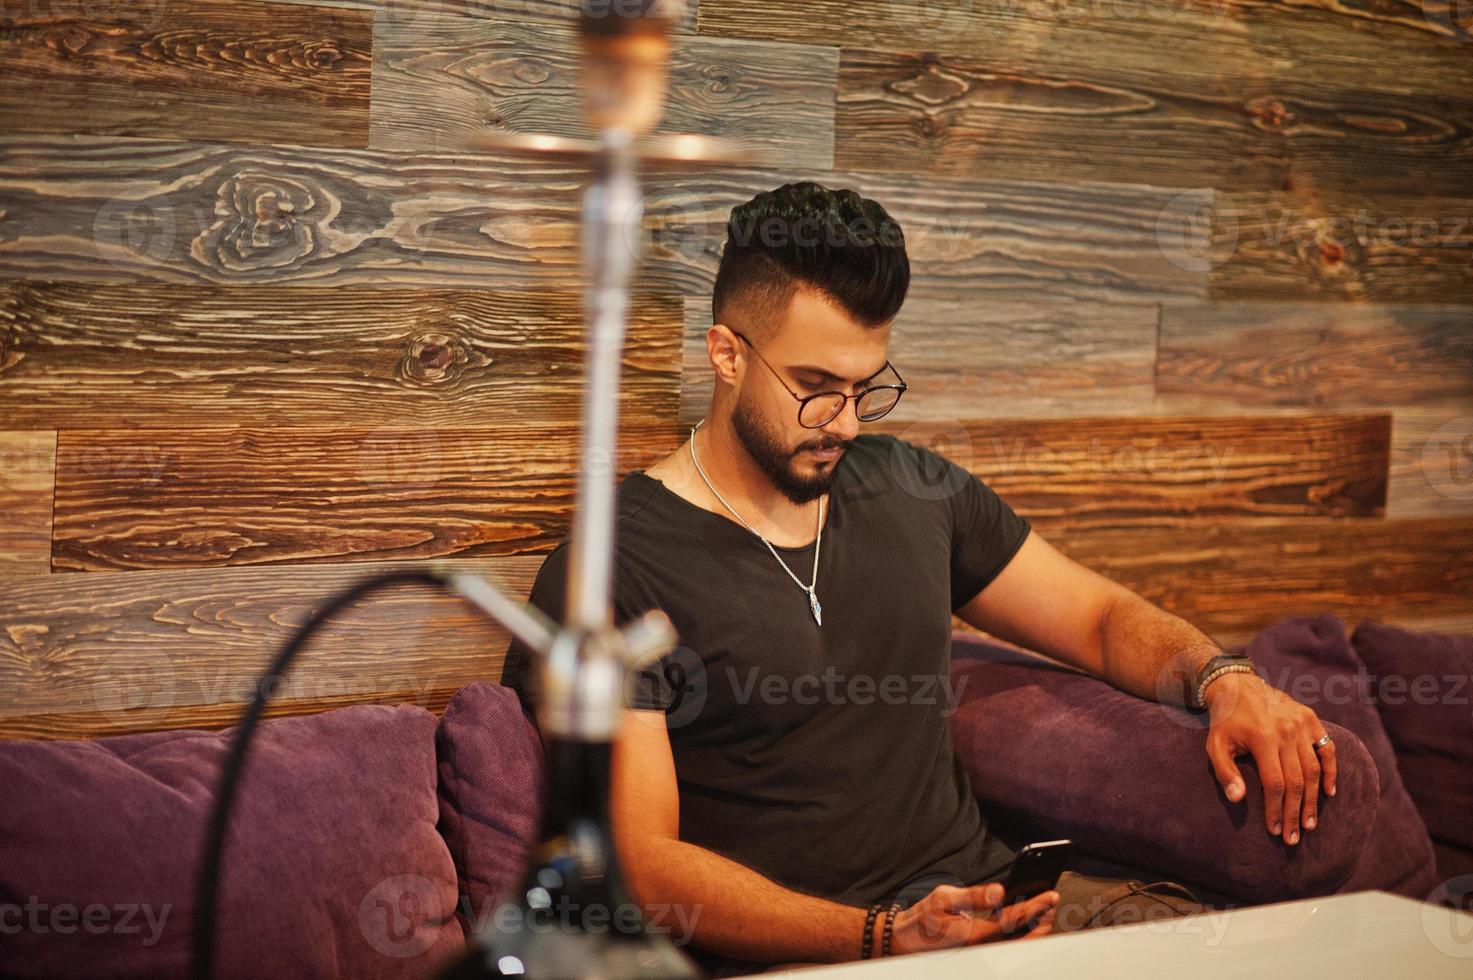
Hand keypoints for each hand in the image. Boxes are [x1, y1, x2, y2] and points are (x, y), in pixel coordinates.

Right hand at [888, 883, 1057, 954]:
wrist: (906, 942)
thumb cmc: (923, 918)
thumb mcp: (943, 898)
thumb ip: (973, 895)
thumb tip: (1000, 891)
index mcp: (975, 933)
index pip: (1014, 919)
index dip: (1035, 906)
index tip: (1050, 895)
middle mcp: (983, 948)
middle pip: (1024, 940)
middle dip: (1041, 922)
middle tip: (1051, 904)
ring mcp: (982, 953)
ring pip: (1018, 946)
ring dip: (1034, 931)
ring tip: (1043, 913)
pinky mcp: (980, 954)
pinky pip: (1008, 947)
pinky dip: (1021, 935)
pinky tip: (1024, 922)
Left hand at [1203, 671, 1337, 845]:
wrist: (1237, 685)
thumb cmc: (1225, 721)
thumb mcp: (1216, 744)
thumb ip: (1225, 772)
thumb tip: (1237, 800)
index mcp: (1263, 738)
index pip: (1275, 783)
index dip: (1276, 809)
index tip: (1276, 830)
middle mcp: (1286, 731)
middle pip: (1297, 781)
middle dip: (1296, 813)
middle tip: (1295, 837)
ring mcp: (1302, 724)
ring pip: (1313, 769)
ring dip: (1314, 799)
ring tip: (1310, 823)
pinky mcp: (1311, 719)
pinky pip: (1327, 749)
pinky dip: (1331, 771)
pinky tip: (1329, 793)